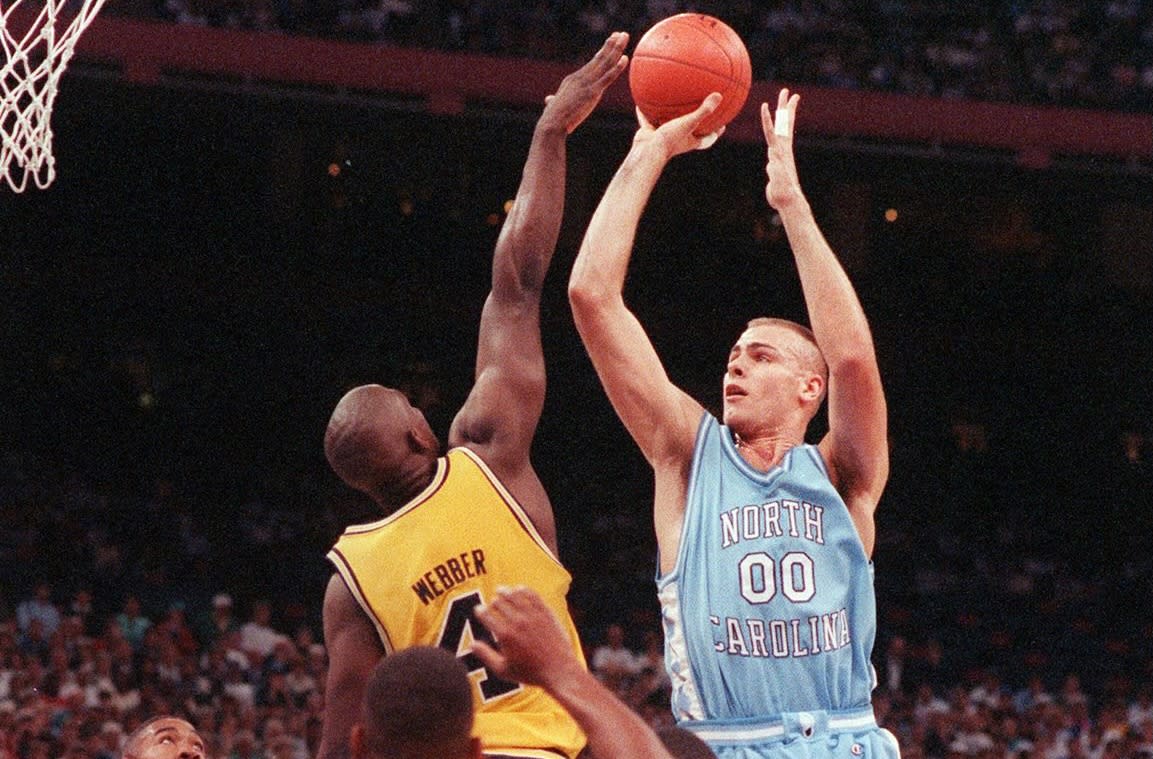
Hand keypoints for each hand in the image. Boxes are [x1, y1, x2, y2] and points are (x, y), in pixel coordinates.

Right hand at [471, 586, 583, 688]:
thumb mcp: (503, 670)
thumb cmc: (530, 673)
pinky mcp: (546, 612)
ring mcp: (533, 616)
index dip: (480, 610)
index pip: (486, 615)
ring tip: (501, 590)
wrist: (559, 670)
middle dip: (493, 602)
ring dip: (505, 592)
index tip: (478, 609)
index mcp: (505, 635)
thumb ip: (485, 655)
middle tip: (492, 602)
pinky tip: (519, 589)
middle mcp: (517, 622)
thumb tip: (471, 644)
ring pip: (515, 596)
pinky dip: (523, 590)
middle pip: (499, 603)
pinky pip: (532, 595)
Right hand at [541, 32, 629, 134]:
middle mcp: (580, 77)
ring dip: (616, 49)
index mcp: (573, 79)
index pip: (592, 64)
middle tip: (621, 34)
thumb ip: (553, 100)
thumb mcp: (553, 105)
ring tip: (625, 36)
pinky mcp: (592, 92)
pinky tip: (625, 58)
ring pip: (605, 63)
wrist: (552, 124)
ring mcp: (587, 83)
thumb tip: (549, 100)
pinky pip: (608, 78)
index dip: (602, 52)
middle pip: (600, 58)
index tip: (611, 41)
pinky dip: (617, 68)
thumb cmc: (552, 118)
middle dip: (611, 45)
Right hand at [633, 92, 724, 157]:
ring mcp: (663, 136)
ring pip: (667, 124)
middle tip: (700, 109)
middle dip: (694, 122)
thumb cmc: (670, 140)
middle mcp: (678, 139)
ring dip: (669, 115)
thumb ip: (704, 110)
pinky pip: (648, 119)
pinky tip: (643, 99)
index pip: (707, 138)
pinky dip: (645, 111)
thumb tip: (719, 95)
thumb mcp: (689, 123)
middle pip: (689, 130)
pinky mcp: (650, 133)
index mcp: (690, 140)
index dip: (715, 132)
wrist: (647, 151)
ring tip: (671, 102)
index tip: (722, 125)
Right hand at [760, 88, 803, 209]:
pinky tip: (778, 127)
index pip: (773, 132)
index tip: (765, 106)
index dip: (767, 120)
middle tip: (786, 91)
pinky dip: (778, 131)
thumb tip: (771, 160)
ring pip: (784, 129)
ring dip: (784, 115)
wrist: (788, 201)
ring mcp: (782, 153)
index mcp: (780, 152)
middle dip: (784, 107)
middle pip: (783, 123)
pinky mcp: (780, 159)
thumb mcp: (779, 181)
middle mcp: (783, 149)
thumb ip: (775, 170)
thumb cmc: (783, 193)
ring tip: (785, 102)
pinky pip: (779, 140)